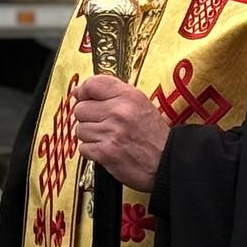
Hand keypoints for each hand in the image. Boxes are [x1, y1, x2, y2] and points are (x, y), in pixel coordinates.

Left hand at [74, 77, 168, 191]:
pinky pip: (83, 148)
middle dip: (87, 117)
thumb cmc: (153, 135)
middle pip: (81, 108)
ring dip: (90, 136)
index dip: (83, 91)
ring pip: (80, 129)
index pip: (93, 84)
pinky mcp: (105, 152)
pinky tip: (106, 149)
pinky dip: (92, 151)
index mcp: (129, 96)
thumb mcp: (140, 104)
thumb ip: (114, 94)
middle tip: (101, 124)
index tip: (82, 96)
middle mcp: (119, 111)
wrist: (166, 162)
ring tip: (107, 138)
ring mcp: (111, 132)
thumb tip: (81, 91)